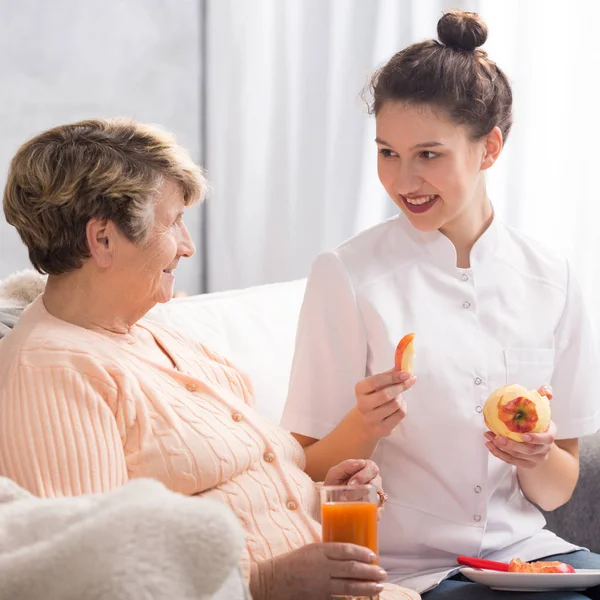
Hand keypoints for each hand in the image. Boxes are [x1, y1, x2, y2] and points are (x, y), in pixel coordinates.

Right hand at [258, 543, 385, 599]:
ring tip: (378, 587)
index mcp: (318, 551)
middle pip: (351, 569)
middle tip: (383, 573)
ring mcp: (320, 585)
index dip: (361, 552)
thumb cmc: (290, 563)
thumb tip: (348, 553)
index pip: (345, 550)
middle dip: (370, 571)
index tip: (373, 555)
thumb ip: (326, 552)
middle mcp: (321, 567)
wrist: (271, 582)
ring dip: (366, 587)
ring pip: (349, 586)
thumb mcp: (308, 550)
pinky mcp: (318, 599)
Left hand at [324, 459, 386, 517]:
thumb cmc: (334, 484)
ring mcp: (378, 496)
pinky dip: (369, 514)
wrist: (330, 502)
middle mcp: (375, 481)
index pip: (371, 468)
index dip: (362, 476)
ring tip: (350, 506)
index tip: (350, 483)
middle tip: (348, 496)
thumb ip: (345, 466)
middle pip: (376, 483)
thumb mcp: (335, 474)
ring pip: (378, 498)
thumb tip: (360, 462)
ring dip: (364, 502)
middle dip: (362, 490)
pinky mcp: (378, 510)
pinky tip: (358, 514)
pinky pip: (379, 512)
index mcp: (367, 468)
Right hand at [354, 369, 416, 438]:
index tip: (406, 373)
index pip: (375, 381)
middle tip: (410, 380)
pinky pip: (400, 414)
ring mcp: (372, 419)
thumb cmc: (372, 398)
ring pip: (396, 404)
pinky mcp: (383, 429)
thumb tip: (403, 365)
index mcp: (360, 390)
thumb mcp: (375, 386)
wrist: (363, 423)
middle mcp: (363, 405)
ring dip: (401, 397)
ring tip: (398, 396)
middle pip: (387, 394)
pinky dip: (403, 407)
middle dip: (401, 386)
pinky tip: (399, 406)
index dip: (392, 377)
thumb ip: (387, 375)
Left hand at [485, 385, 555, 469]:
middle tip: (497, 436)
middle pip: (529, 451)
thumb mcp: (543, 407)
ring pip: (517, 457)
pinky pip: (511, 461)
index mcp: (549, 435)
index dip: (536, 439)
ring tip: (489, 437)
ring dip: (501, 448)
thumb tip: (546, 390)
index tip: (523, 435)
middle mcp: (544, 449)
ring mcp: (535, 459)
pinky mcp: (526, 464)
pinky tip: (489, 445)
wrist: (539, 440)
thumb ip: (544, 396)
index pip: (547, 439)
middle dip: (512, 445)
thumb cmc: (538, 422)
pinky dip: (499, 454)